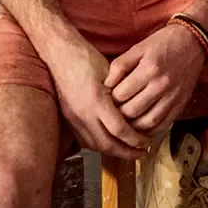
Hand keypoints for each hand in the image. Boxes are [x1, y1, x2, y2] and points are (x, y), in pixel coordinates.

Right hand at [49, 39, 148, 160]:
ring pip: (95, 146)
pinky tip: (109, 144)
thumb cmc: (88, 59)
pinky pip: (84, 141)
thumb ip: (122, 97)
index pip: (119, 130)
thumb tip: (138, 115)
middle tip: (142, 153)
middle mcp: (83, 114)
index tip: (147, 142)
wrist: (60, 54)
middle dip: (127, 153)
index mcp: (96, 101)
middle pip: (107, 145)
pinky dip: (99, 146)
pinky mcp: (68, 119)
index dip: (135, 140)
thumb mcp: (111, 74)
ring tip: (128, 151)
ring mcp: (73, 119)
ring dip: (113, 152)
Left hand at [105, 24, 207, 134]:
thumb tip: (106, 84)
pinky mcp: (181, 104)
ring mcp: (173, 97)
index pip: (122, 94)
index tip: (107, 99)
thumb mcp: (138, 48)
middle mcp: (161, 85)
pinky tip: (142, 126)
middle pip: (133, 111)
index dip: (110, 99)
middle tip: (112, 113)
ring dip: (134, 127)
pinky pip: (164, 124)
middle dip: (119, 115)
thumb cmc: (162, 43)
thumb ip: (120, 65)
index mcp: (149, 69)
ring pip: (148, 122)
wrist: (193, 42)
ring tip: (125, 122)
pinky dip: (151, 130)